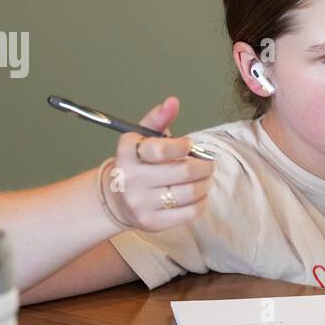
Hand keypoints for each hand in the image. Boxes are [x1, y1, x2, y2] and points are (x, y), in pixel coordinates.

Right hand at [103, 97, 213, 231]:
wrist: (115, 199)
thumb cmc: (137, 164)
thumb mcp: (141, 138)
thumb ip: (158, 119)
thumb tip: (173, 102)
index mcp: (127, 152)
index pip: (161, 149)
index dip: (184, 146)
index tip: (190, 145)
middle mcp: (131, 179)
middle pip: (183, 172)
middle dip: (204, 166)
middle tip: (209, 164)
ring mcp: (140, 203)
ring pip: (189, 193)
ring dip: (206, 183)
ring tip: (206, 179)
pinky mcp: (151, 222)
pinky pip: (189, 213)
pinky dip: (202, 202)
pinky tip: (200, 195)